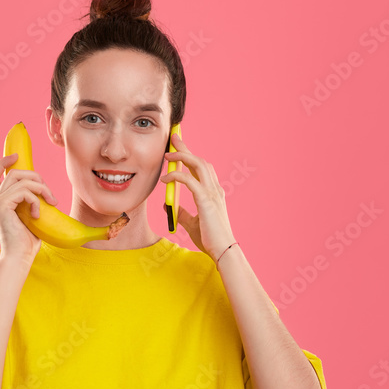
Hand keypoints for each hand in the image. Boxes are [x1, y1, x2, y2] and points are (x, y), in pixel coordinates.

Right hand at [0, 153, 58, 266]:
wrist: (20, 257)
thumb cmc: (28, 242)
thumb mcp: (33, 216)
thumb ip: (33, 202)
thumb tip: (47, 192)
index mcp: (2, 201)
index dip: (3, 162)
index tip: (16, 156)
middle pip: (13, 172)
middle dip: (36, 176)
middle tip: (49, 192)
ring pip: (21, 179)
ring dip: (42, 188)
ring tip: (51, 202)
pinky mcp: (2, 206)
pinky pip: (24, 191)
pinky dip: (36, 200)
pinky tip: (37, 215)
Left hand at [160, 129, 236, 262]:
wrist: (222, 251)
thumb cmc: (211, 240)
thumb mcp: (192, 224)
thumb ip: (182, 213)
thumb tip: (169, 206)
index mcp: (213, 193)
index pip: (201, 168)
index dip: (190, 155)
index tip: (178, 146)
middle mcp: (215, 189)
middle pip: (200, 161)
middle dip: (186, 148)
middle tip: (174, 138)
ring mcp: (212, 193)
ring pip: (198, 164)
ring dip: (183, 156)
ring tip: (168, 153)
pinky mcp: (206, 200)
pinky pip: (189, 181)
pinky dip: (177, 176)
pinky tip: (165, 179)